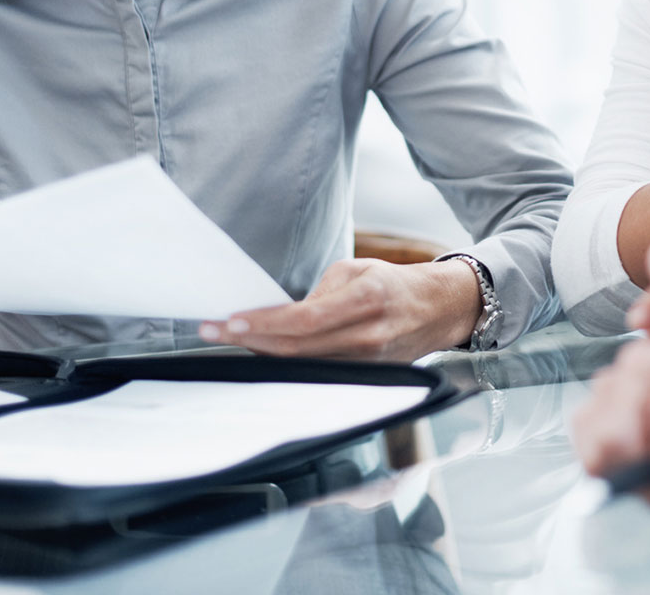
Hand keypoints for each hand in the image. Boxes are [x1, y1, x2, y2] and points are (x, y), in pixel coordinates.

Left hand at [200, 258, 480, 361]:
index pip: (304, 319)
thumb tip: (280, 317)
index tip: (229, 321)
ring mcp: (368, 364)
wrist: (438, 310)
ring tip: (228, 340)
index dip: (263, 324)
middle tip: (212, 331)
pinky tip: (263, 354)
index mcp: (367, 298)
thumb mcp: (357, 270)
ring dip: (262, 355)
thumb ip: (319, 293)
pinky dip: (286, 365)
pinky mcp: (365, 379)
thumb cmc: (393, 284)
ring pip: (303, 368)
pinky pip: (317, 375)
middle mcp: (368, 336)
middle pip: (297, 350)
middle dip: (249, 341)